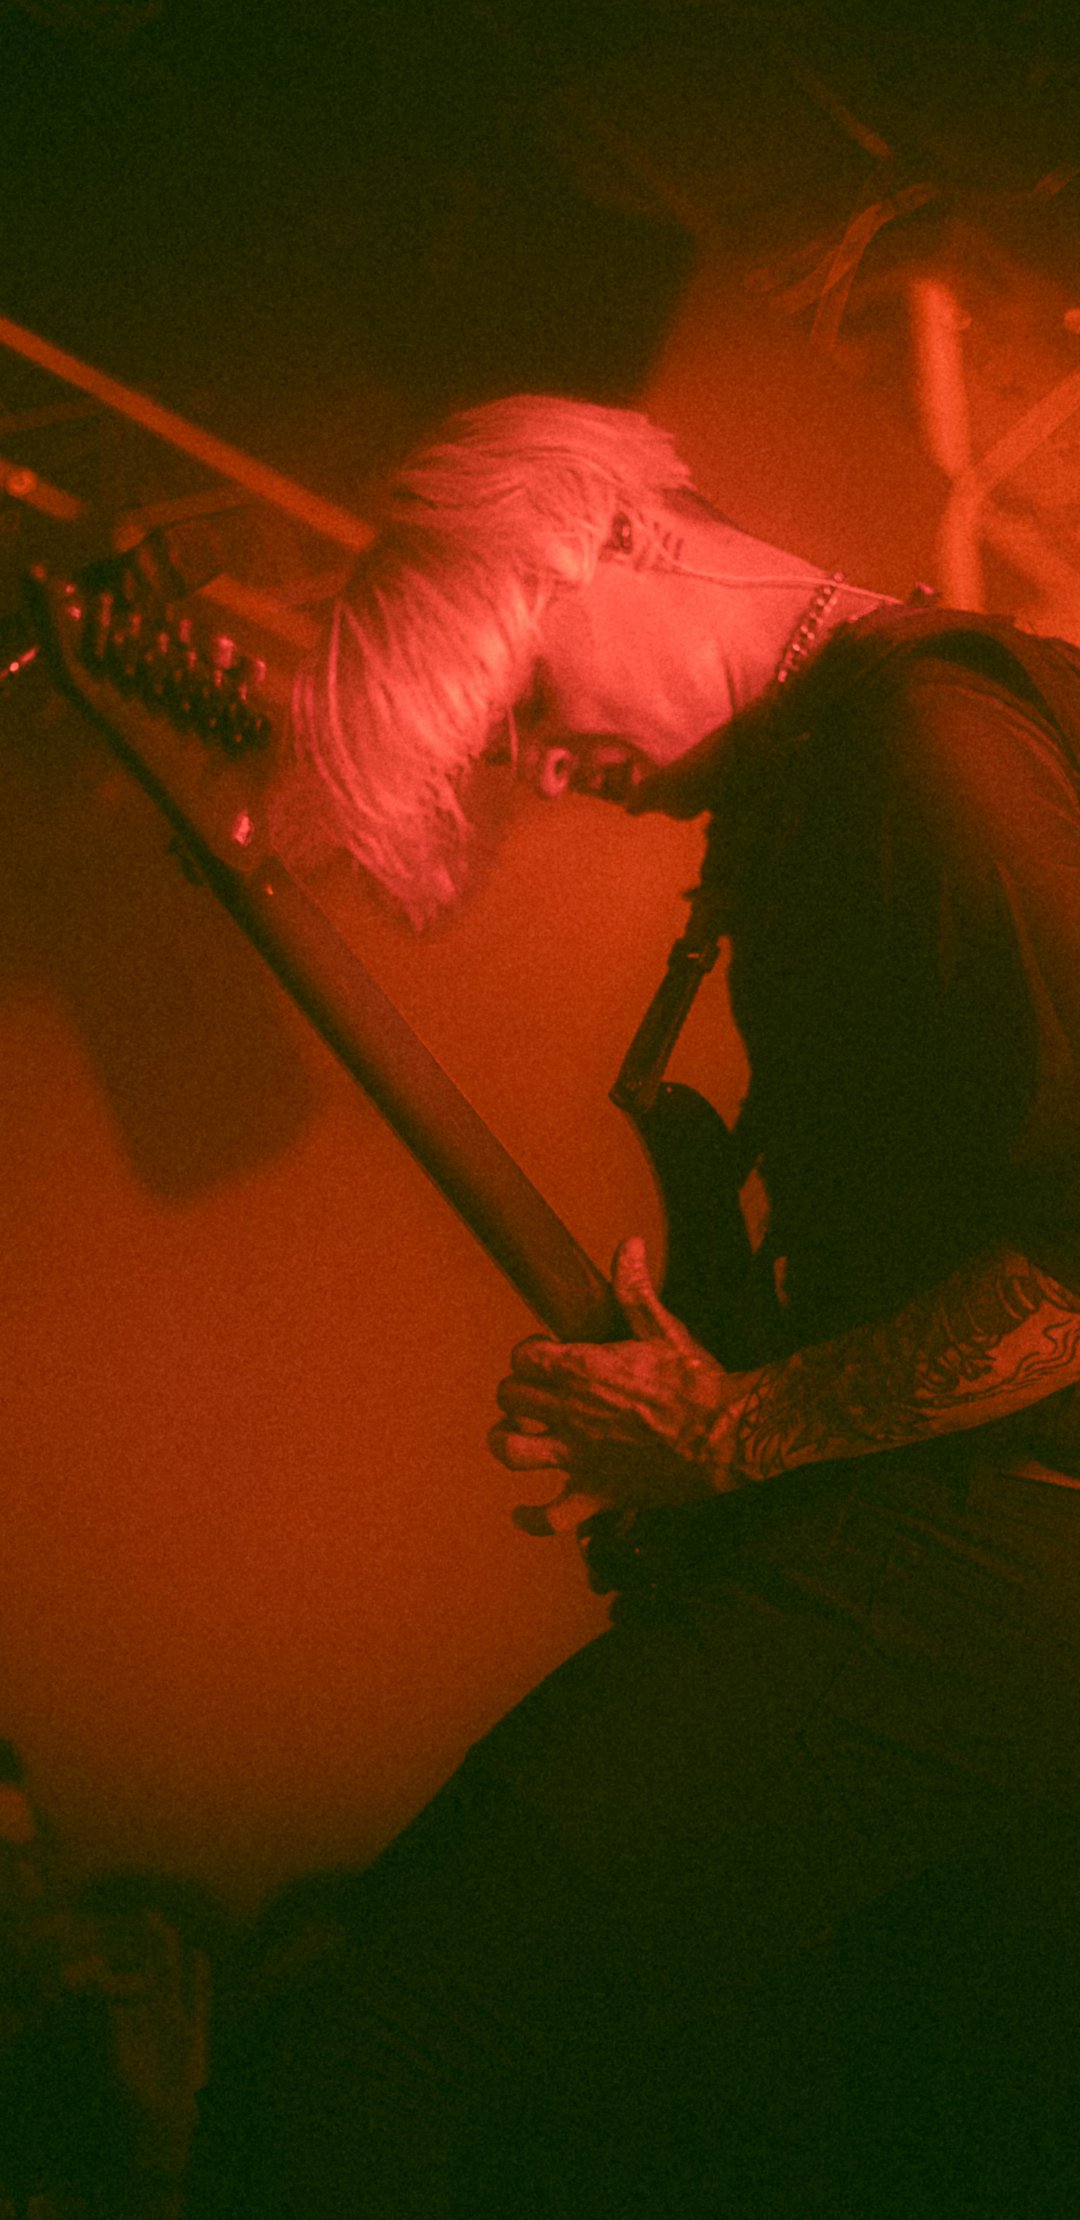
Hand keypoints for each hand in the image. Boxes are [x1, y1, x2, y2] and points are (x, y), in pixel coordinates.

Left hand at [489, 1236, 747, 1532]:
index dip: (529, 1354)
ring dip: (509, 1442)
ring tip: (520, 1437)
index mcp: (582, 1369)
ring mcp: (580, 1457)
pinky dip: (533, 1517)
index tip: (546, 1356)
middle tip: (538, 1394)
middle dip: (517, 1393)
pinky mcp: (597, 1493)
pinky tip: (525, 1512)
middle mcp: (571, 1412)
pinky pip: (552, 1516)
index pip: (522, 1358)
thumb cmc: (696, 1381)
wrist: (728, 1433)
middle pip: (510, 1399)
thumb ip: (634, 1288)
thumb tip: (628, 1244)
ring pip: (512, 1451)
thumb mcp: (663, 1328)